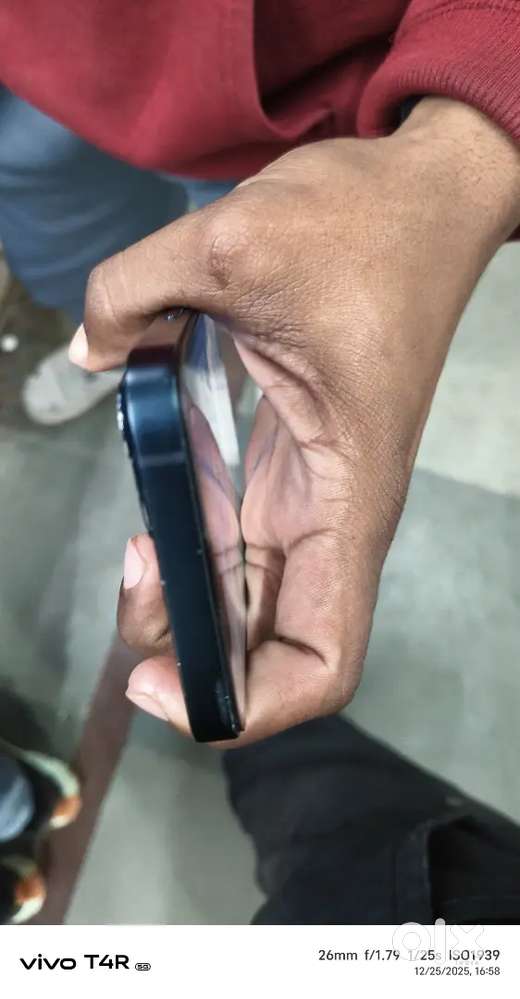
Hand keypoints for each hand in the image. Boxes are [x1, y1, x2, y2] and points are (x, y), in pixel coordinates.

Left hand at [72, 98, 519, 744]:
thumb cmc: (363, 225)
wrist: (422, 195)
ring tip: (135, 550)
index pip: (323, 660)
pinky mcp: (286, 467)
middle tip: (135, 574)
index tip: (164, 678)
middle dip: (190, 654)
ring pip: (249, 605)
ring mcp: (308, 496)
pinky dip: (193, 557)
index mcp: (345, 495)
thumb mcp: (233, 242)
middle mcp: (330, 515)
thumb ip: (130, 293)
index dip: (249, 706)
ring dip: (187, 609)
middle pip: (270, 649)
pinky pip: (238, 546)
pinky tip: (151, 516)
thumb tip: (87, 347)